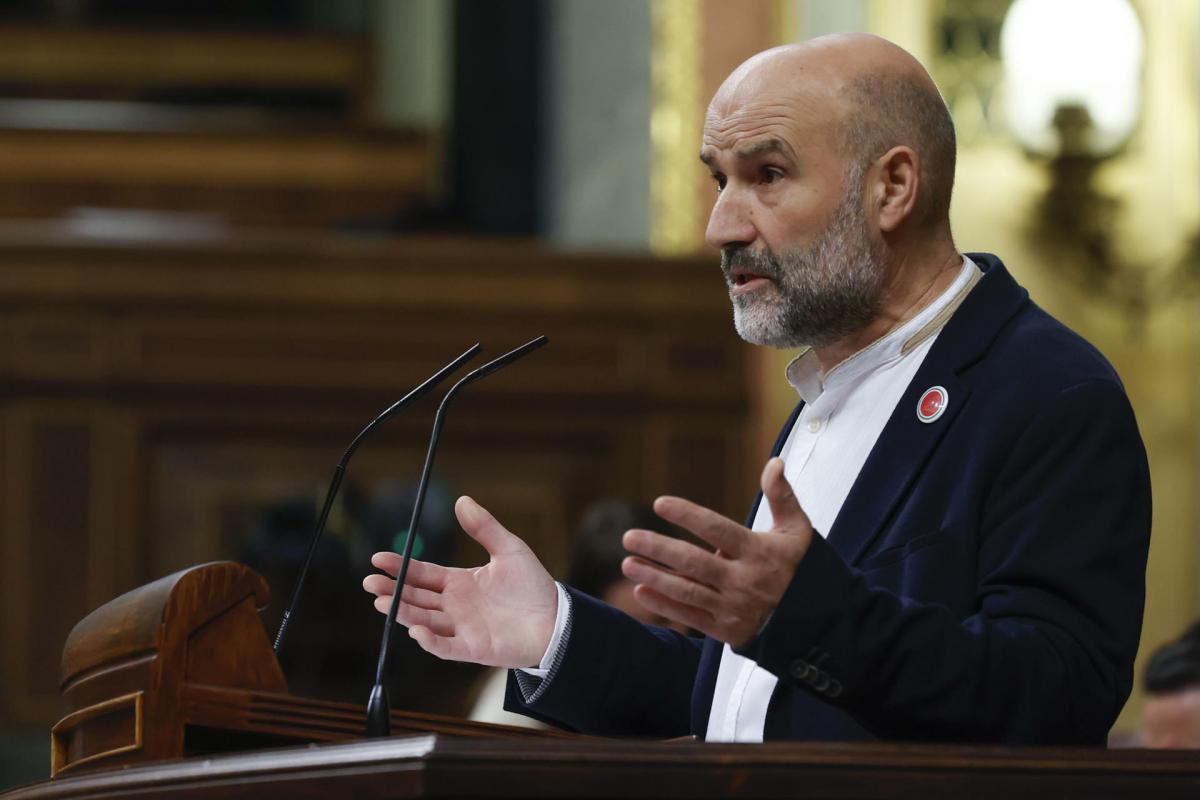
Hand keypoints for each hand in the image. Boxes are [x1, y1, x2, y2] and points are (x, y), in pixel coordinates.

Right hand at [362, 496, 557, 667]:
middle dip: (391, 590)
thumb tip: (462, 500)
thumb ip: (484, 527)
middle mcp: (455, 606)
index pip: (422, 574)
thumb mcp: (509, 549)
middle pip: (415, 598)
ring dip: (402, 612)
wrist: (556, 619)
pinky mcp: (472, 649)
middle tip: (369, 581)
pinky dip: (430, 641)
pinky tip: (416, 630)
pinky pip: (446, 647)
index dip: (400, 567)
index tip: (378, 558)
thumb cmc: (532, 586)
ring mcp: (461, 628)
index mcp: (459, 583)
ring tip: (382, 601)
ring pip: (424, 620)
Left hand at [621, 457, 812, 647]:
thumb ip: (782, 496)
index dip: (688, 516)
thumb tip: (774, 462)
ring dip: (655, 577)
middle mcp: (745, 581)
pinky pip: (690, 617)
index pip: (717, 529)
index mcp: (759, 553)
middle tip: (629, 537)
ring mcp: (734, 608)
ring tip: (627, 562)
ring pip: (688, 591)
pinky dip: (664, 605)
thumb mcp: (797, 531)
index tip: (660, 503)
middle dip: (659, 549)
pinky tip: (641, 590)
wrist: (816, 622)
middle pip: (695, 562)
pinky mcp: (727, 631)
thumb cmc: (801, 569)